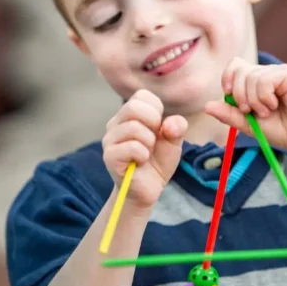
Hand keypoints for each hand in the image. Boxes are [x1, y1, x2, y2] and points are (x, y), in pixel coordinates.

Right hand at [102, 89, 187, 207]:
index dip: (157, 110)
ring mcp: (109, 140)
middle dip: (153, 122)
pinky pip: (132, 147)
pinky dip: (143, 155)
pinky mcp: (110, 157)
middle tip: (154, 139)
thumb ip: (177, 127)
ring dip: (149, 142)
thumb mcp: (174, 141)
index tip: (158, 127)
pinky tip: (140, 162)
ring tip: (147, 153)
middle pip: (133, 107)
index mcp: (129, 115)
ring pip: (133, 127)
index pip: (142, 96)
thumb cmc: (157, 162)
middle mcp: (115, 123)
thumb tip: (169, 124)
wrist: (148, 189)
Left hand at [204, 58, 286, 154]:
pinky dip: (264, 97)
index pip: (234, 66)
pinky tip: (276, 105)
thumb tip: (206, 106)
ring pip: (250, 77)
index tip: (228, 94)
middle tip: (250, 111)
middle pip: (238, 70)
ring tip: (268, 111)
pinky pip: (264, 80)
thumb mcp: (248, 124)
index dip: (227, 78)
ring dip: (254, 101)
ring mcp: (276, 72)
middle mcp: (265, 74)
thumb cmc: (281, 130)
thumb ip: (229, 114)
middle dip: (238, 94)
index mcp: (254, 82)